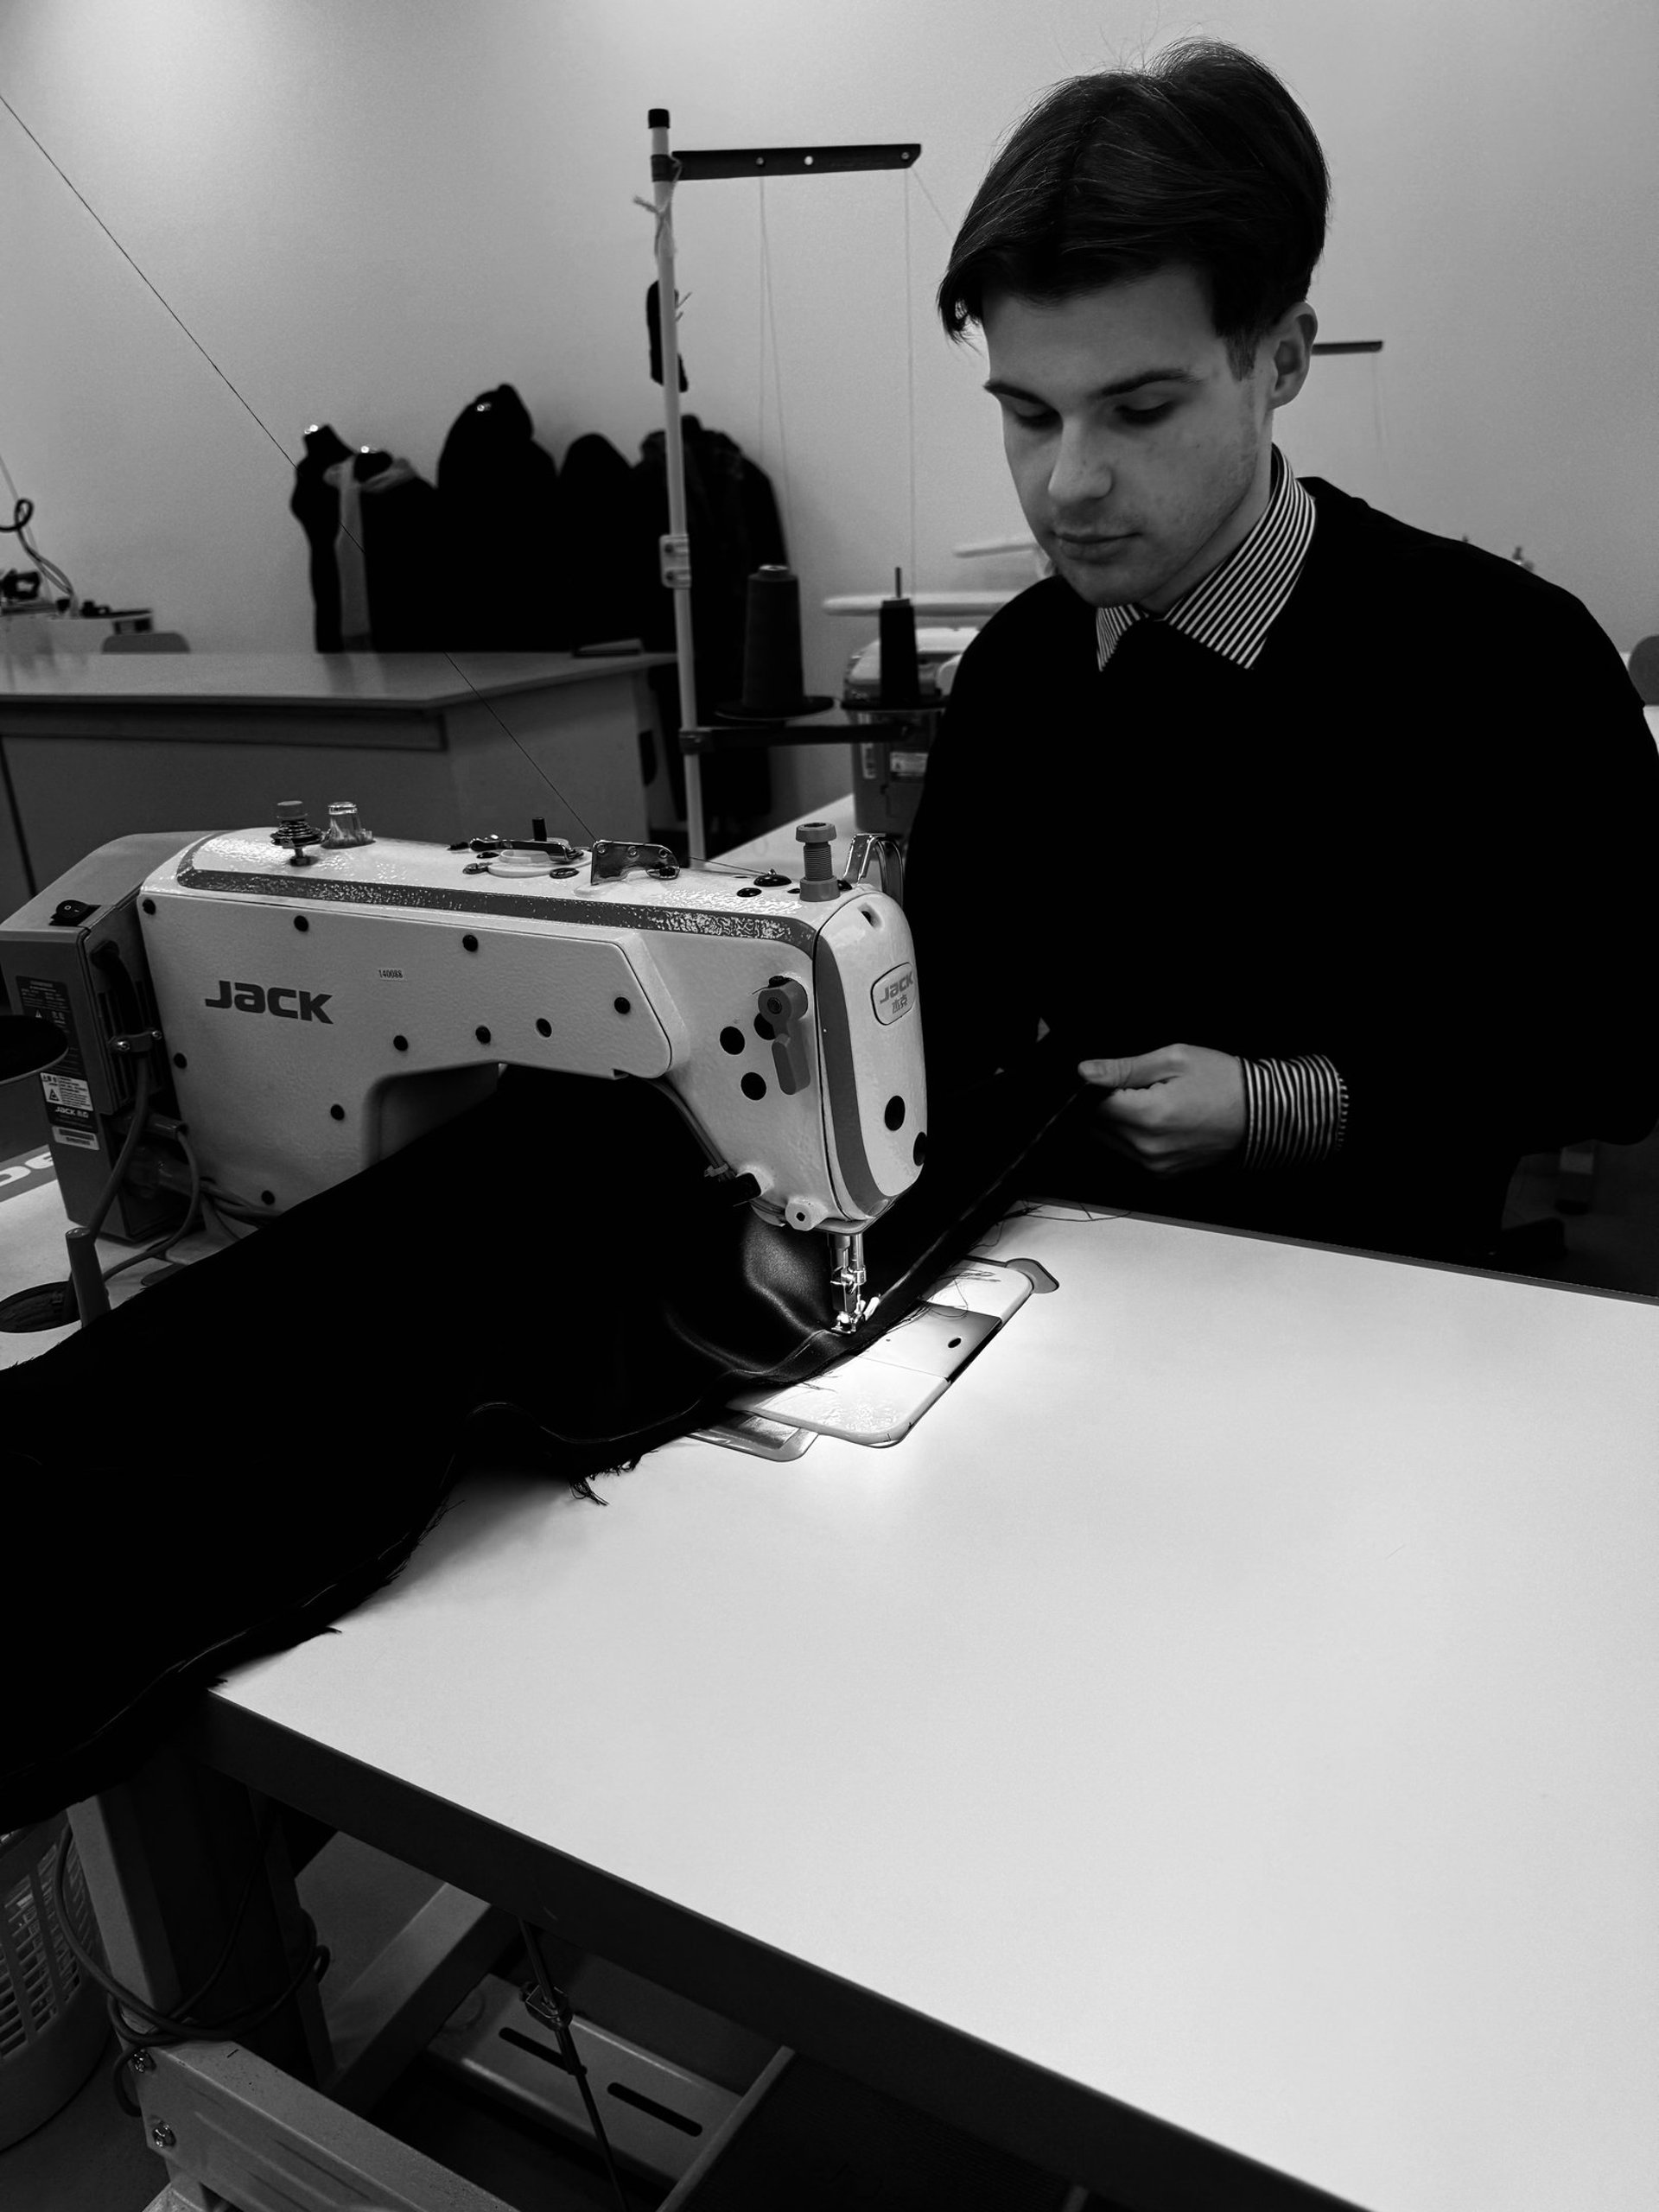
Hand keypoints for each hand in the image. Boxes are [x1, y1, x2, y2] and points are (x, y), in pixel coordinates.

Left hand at [1078, 1043, 1245, 1176]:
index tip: (1115, 1077)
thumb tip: (1086, 1072)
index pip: (1091, 1105)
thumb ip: (1123, 1068)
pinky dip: (1133, 1137)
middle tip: (1137, 1087)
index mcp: (1147, 1117)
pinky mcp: (1163, 1174)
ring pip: (1110, 1142)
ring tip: (1151, 1102)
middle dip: (1105, 1105)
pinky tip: (1158, 1120)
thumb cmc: (1224, 1082)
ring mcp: (1155, 1165)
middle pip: (1096, 1126)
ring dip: (1118, 1122)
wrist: (1262, 1113)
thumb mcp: (1173, 1059)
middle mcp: (1147, 1149)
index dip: (1096, 1087)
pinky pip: (1130, 1154)